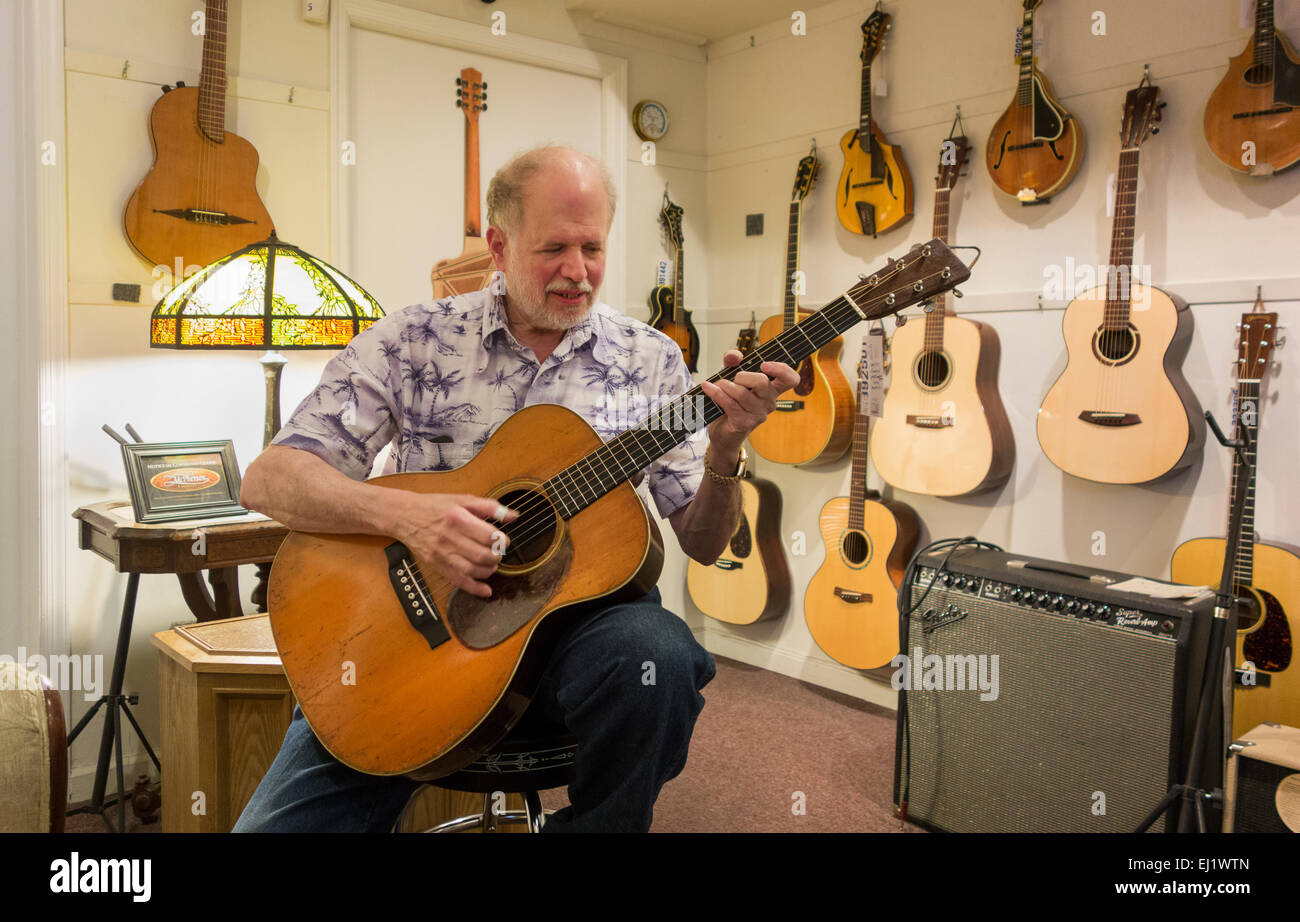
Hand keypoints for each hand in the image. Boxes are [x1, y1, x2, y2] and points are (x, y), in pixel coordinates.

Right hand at [389, 492, 515, 598]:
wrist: (405, 515)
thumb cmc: (435, 506)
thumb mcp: (462, 499)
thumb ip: (490, 507)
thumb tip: (513, 516)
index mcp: (458, 518)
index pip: (488, 536)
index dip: (502, 540)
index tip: (503, 540)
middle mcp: (450, 537)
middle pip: (482, 555)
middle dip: (497, 557)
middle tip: (498, 553)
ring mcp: (442, 553)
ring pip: (471, 570)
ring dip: (488, 571)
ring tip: (491, 564)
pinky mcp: (436, 565)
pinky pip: (457, 581)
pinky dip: (474, 588)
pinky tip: (485, 590)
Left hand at [700, 350, 799, 459]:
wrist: (723, 431)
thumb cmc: (732, 402)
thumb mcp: (732, 377)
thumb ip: (733, 362)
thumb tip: (734, 355)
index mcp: (772, 390)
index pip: (791, 379)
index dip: (782, 369)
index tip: (764, 365)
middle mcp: (769, 403)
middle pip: (762, 382)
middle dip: (742, 375)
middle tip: (732, 379)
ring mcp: (758, 415)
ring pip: (742, 393)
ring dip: (725, 385)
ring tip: (717, 385)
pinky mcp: (744, 423)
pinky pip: (729, 403)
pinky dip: (716, 393)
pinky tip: (708, 388)